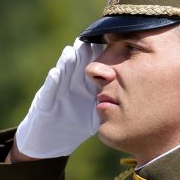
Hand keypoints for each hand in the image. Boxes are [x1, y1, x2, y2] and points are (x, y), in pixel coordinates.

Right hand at [14, 39, 104, 158]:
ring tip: (73, 50)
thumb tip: (134, 100)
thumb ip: (108, 106)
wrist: (49, 141)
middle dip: (85, 54)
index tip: (113, 45)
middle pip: (79, 66)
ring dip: (68, 62)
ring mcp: (57, 93)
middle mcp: (70, 86)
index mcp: (84, 88)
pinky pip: (50, 91)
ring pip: (64, 74)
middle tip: (93, 39)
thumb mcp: (94, 115)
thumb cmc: (74, 125)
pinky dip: (53, 82)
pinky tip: (56, 72)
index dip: (102, 58)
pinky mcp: (45, 103)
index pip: (94, 69)